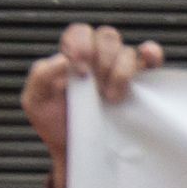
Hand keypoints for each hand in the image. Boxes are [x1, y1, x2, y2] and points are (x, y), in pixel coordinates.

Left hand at [22, 24, 165, 187]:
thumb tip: (62, 60)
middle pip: (107, 36)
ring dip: (121, 71)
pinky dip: (151, 54)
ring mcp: (119, 69)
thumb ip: (40, 75)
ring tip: (112, 98)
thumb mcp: (35, 102)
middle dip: (102, 59)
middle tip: (96, 88)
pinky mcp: (140, 83)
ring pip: (127, 50)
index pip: (80, 33)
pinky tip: (147, 60)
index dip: (81, 46)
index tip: (79, 72)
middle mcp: (98, 59)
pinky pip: (150, 57)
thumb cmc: (55, 126)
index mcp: (73, 57)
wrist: (77, 153)